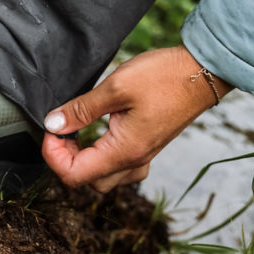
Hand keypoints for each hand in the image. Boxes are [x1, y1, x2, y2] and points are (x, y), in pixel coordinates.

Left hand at [42, 45, 233, 192]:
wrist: (202, 72)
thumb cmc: (163, 76)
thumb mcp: (115, 87)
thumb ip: (81, 109)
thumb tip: (53, 124)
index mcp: (124, 151)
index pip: (74, 175)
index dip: (53, 155)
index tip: (50, 128)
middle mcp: (135, 161)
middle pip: (86, 181)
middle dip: (64, 158)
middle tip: (60, 127)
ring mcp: (144, 156)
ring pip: (103, 178)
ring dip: (82, 160)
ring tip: (75, 130)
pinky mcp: (149, 147)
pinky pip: (120, 167)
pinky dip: (101, 156)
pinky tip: (98, 133)